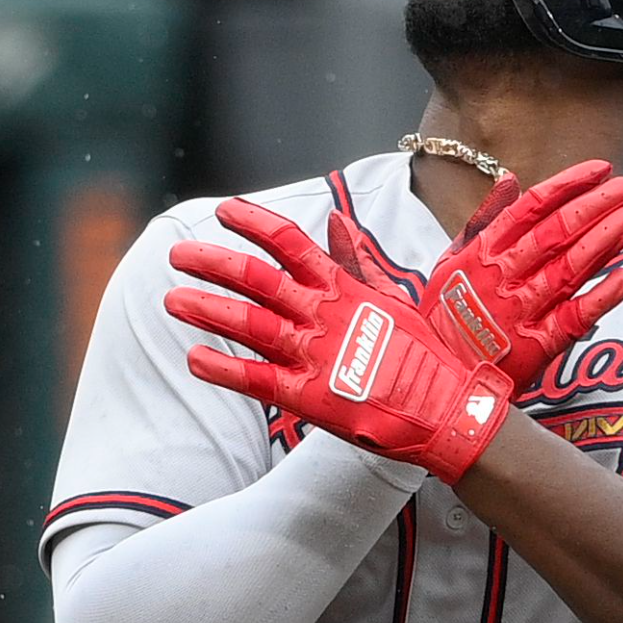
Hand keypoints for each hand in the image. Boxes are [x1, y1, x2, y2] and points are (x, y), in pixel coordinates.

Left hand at [164, 199, 511, 482]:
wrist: (449, 410)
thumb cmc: (427, 354)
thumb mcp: (394, 296)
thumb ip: (358, 260)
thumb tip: (336, 220)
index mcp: (345, 287)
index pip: (290, 242)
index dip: (253, 223)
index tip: (224, 213)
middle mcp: (325, 314)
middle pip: (256, 277)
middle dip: (213, 262)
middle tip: (179, 255)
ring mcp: (315, 354)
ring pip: (247, 323)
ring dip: (207, 309)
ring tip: (174, 300)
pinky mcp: (309, 397)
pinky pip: (254, 378)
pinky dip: (222, 368)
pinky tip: (194, 358)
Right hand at [329, 160, 622, 388]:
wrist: (430, 382)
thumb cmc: (443, 317)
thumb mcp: (450, 262)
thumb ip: (482, 220)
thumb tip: (511, 180)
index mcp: (480, 253)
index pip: (530, 207)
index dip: (568, 184)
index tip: (600, 169)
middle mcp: (500, 277)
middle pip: (555, 232)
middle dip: (596, 205)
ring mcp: (518, 313)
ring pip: (568, 269)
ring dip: (605, 242)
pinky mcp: (535, 349)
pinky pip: (573, 319)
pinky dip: (600, 299)